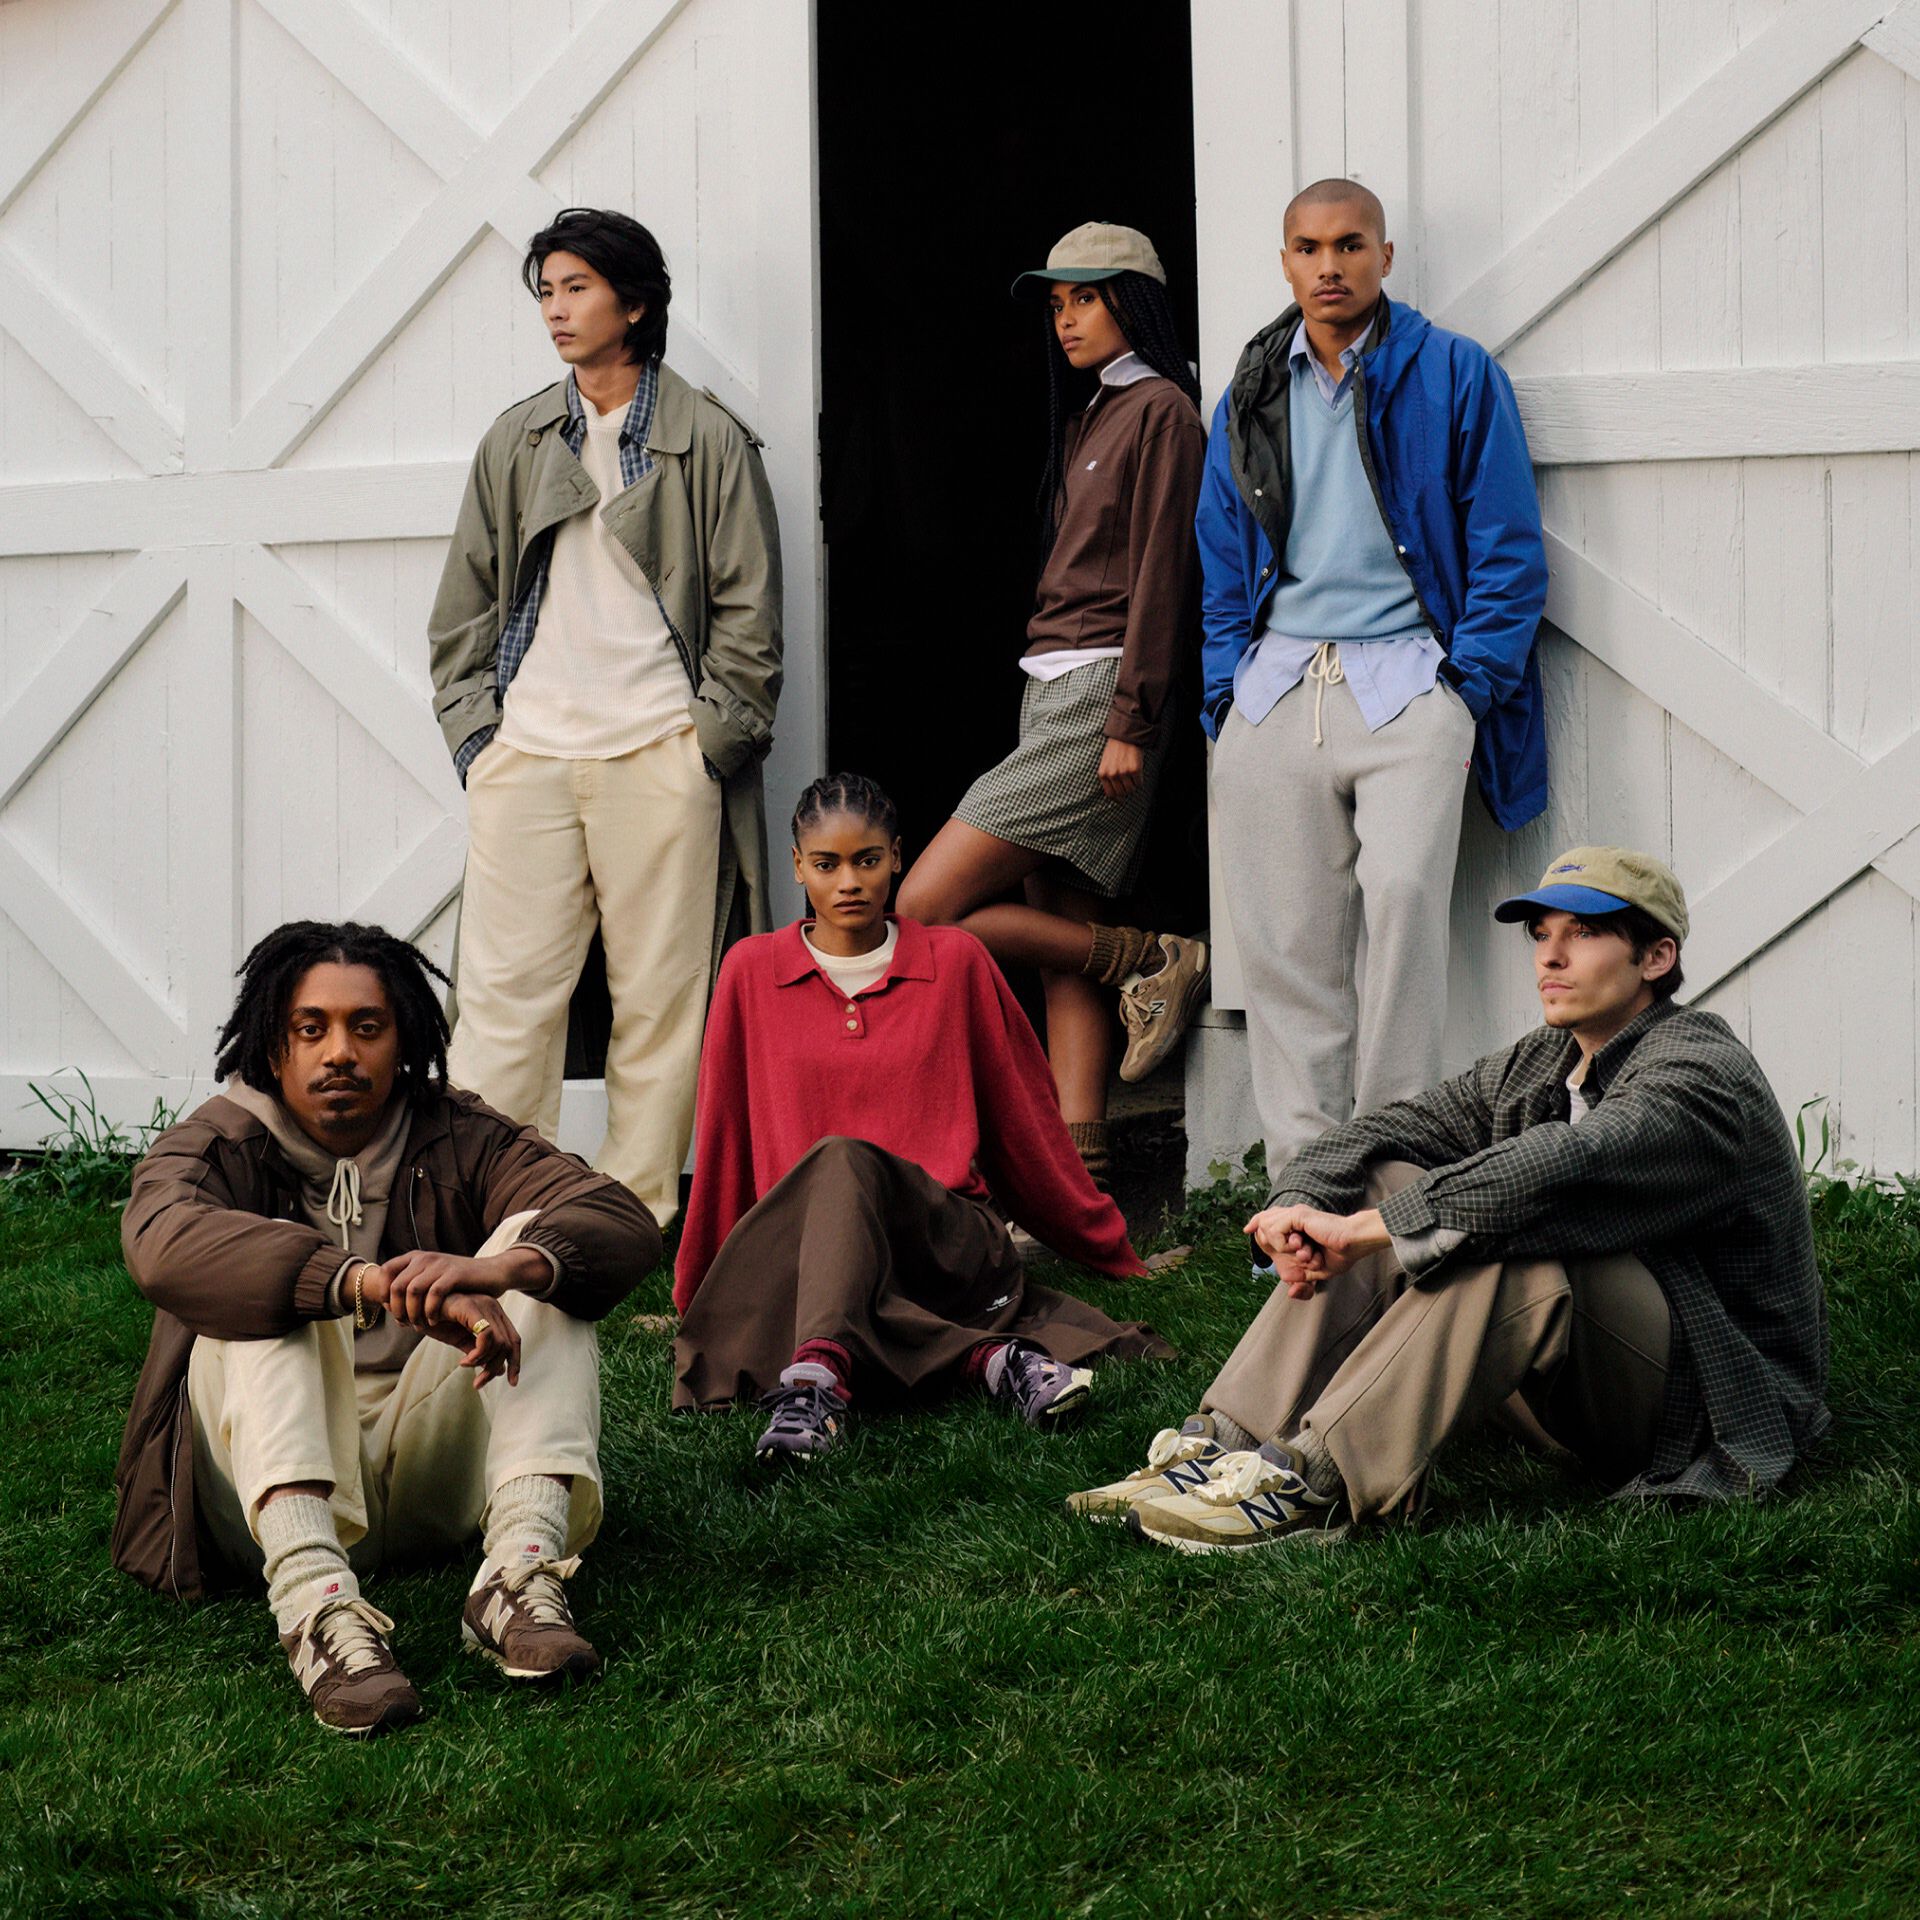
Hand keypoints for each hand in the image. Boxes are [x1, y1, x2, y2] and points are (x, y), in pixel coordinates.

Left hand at [379, 1246, 548, 1327]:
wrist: (493, 1273)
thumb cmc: (461, 1282)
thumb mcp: (433, 1279)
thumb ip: (413, 1286)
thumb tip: (388, 1305)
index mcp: (417, 1258)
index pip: (386, 1271)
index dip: (383, 1292)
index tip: (391, 1310)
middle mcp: (425, 1258)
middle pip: (397, 1285)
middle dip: (397, 1309)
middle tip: (405, 1324)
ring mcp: (440, 1265)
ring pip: (413, 1290)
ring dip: (412, 1312)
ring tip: (419, 1325)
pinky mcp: (455, 1274)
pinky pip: (434, 1293)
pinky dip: (431, 1310)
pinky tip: (435, 1321)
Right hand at [423, 1290, 521, 1388]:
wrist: (412, 1306)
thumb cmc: (435, 1320)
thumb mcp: (460, 1339)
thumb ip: (479, 1352)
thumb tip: (500, 1371)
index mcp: (493, 1313)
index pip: (514, 1340)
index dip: (516, 1363)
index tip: (512, 1383)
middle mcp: (492, 1307)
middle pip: (509, 1345)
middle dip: (494, 1368)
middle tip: (478, 1383)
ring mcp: (483, 1305)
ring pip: (499, 1343)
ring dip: (484, 1363)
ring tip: (465, 1367)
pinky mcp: (471, 1307)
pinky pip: (486, 1336)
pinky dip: (478, 1354)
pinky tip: (463, 1362)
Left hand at [1096, 738, 1143, 799]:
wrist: (1125, 735)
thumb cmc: (1115, 750)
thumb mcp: (1105, 764)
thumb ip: (1108, 778)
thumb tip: (1117, 796)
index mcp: (1103, 774)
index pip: (1110, 794)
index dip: (1117, 798)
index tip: (1121, 799)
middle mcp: (1112, 774)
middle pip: (1122, 793)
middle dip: (1126, 791)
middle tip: (1129, 783)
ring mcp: (1123, 772)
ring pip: (1131, 789)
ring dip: (1133, 785)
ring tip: (1132, 776)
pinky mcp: (1135, 769)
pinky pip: (1139, 783)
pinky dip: (1140, 780)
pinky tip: (1137, 771)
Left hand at [1245, 1206, 1389, 1298]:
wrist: (1351, 1245)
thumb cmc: (1341, 1254)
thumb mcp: (1316, 1271)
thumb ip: (1301, 1278)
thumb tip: (1289, 1289)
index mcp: (1296, 1226)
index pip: (1265, 1221)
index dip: (1255, 1225)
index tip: (1248, 1229)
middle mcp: (1293, 1217)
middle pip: (1261, 1220)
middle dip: (1266, 1240)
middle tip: (1294, 1253)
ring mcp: (1294, 1215)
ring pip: (1265, 1226)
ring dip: (1280, 1246)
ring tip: (1303, 1252)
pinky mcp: (1297, 1215)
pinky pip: (1274, 1230)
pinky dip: (1283, 1244)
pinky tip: (1300, 1247)